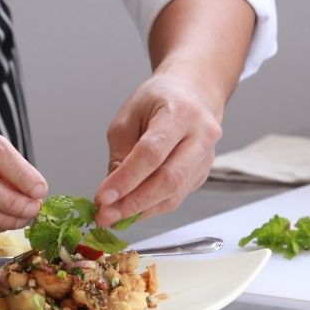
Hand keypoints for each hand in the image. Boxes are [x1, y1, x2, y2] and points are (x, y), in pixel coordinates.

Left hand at [94, 70, 223, 226]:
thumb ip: (120, 152)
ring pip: (174, 194)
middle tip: (105, 216)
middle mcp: (201, 136)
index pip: (152, 153)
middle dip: (133, 203)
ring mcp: (206, 157)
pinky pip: (176, 197)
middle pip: (169, 179)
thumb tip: (112, 192)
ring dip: (140, 210)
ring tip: (112, 217)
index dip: (126, 179)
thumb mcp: (129, 116)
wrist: (194, 92)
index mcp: (180, 113)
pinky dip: (150, 208)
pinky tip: (130, 210)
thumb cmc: (158, 100)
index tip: (102, 198)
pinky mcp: (203, 173)